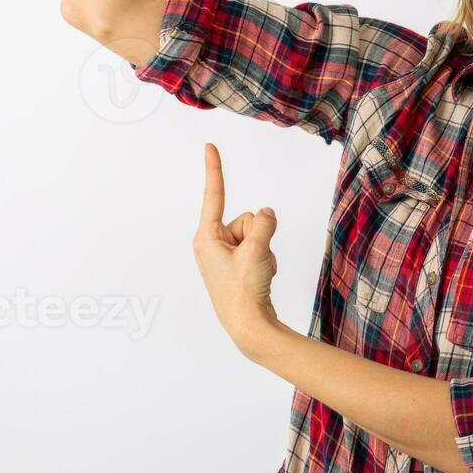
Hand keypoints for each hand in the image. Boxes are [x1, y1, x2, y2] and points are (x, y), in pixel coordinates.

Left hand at [192, 141, 283, 355]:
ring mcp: (225, 255)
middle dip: (259, 234)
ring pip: (256, 232)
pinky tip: (260, 277)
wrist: (249, 327)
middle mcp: (212, 243)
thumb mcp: (257, 250)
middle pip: (246, 217)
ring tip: (256, 272)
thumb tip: (266, 212)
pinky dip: (265, 259)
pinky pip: (258, 248)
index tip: (209, 145)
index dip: (214, 169)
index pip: (214, 196)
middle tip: (255, 262)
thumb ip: (263, 224)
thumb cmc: (244, 291)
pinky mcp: (237, 265)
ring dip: (264, 249)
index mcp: (206, 237)